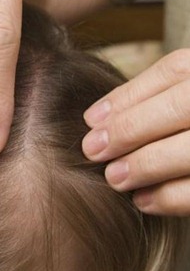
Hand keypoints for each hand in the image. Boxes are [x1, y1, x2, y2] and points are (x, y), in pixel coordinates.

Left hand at [82, 49, 189, 215]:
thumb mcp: (187, 91)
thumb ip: (152, 96)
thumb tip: (96, 119)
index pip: (176, 70)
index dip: (129, 97)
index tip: (91, 121)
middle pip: (183, 106)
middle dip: (131, 130)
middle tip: (93, 151)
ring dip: (148, 165)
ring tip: (114, 178)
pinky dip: (171, 197)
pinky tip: (143, 200)